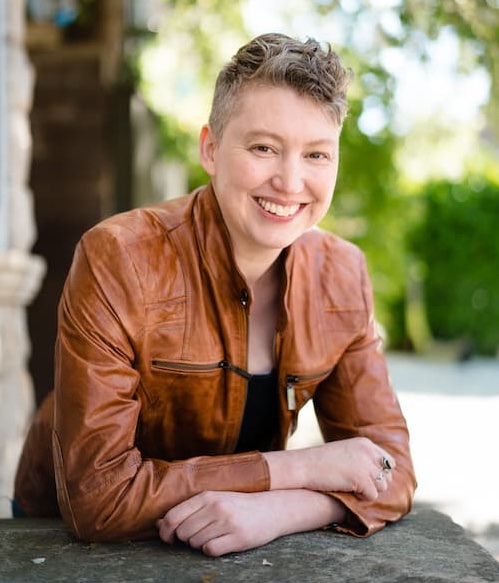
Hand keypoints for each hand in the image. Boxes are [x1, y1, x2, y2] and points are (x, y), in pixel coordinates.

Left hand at [156, 489, 344, 556]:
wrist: (271, 509)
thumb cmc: (238, 505)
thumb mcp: (214, 500)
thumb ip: (188, 510)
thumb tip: (160, 523)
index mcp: (207, 496)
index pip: (173, 516)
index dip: (165, 531)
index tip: (168, 538)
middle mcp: (215, 507)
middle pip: (182, 532)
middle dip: (185, 538)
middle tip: (198, 535)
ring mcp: (227, 522)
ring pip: (195, 543)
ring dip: (199, 544)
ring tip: (213, 536)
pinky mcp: (237, 537)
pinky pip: (210, 551)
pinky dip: (211, 550)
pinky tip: (221, 542)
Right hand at [264, 437, 394, 500]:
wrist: (304, 465)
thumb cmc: (322, 461)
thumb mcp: (346, 452)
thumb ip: (364, 458)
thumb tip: (383, 476)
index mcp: (366, 443)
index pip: (389, 462)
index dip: (380, 474)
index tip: (368, 479)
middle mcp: (369, 451)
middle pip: (387, 476)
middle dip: (375, 484)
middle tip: (357, 485)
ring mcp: (366, 464)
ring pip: (382, 487)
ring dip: (369, 490)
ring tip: (352, 487)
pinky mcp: (361, 479)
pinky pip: (372, 496)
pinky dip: (362, 497)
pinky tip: (348, 490)